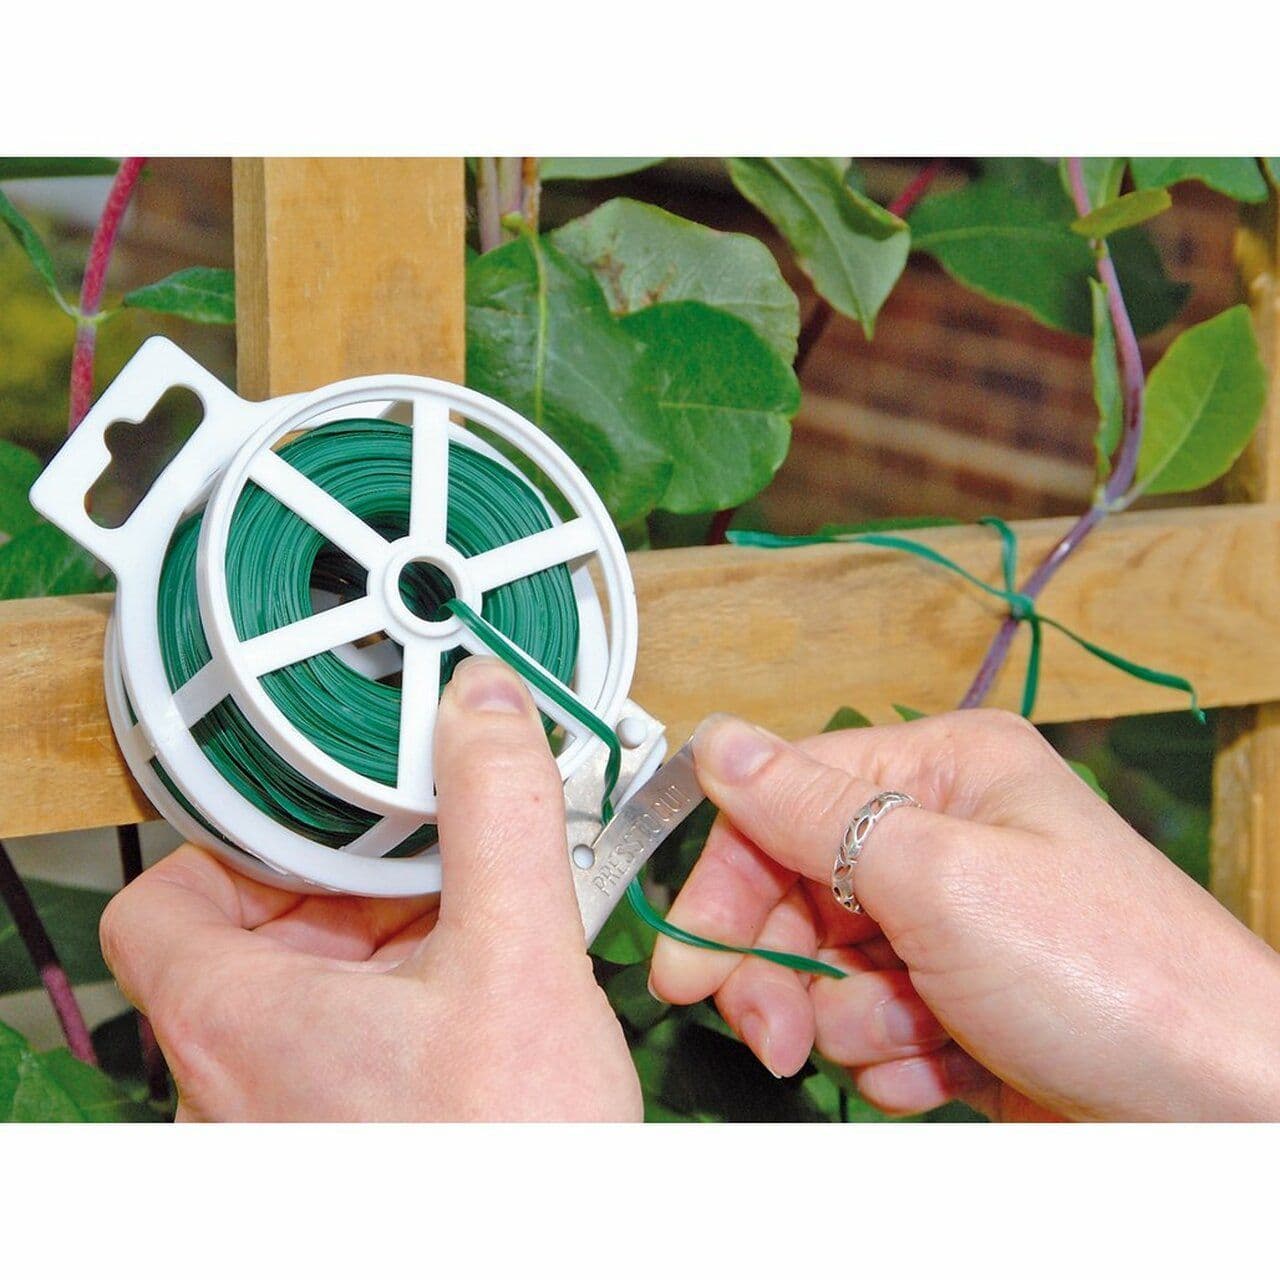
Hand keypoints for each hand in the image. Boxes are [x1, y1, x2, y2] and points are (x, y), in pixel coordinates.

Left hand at [100, 657, 639, 1121]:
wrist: (555, 1266)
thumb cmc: (508, 1168)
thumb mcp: (518, 959)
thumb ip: (498, 813)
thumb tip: (481, 706)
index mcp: (237, 1028)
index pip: (166, 896)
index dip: (247, 842)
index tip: (334, 820)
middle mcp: (231, 1095)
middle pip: (252, 942)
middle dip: (354, 894)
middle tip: (434, 874)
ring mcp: (279, 1136)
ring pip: (303, 1005)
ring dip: (386, 954)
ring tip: (471, 938)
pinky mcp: (334, 1160)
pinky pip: (340, 1060)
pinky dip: (401, 1016)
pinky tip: (480, 1013)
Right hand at [649, 709, 1279, 1120]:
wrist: (1218, 1116)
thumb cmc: (1114, 978)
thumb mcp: (941, 878)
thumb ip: (811, 811)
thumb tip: (717, 739)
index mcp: (942, 775)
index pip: (784, 802)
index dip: (726, 882)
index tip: (686, 960)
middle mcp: (944, 840)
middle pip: (796, 893)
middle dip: (780, 971)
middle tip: (772, 1035)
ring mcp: (952, 927)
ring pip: (826, 972)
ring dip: (848, 1022)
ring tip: (909, 1041)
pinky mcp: (959, 1005)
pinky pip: (872, 1028)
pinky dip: (890, 1059)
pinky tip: (944, 1067)